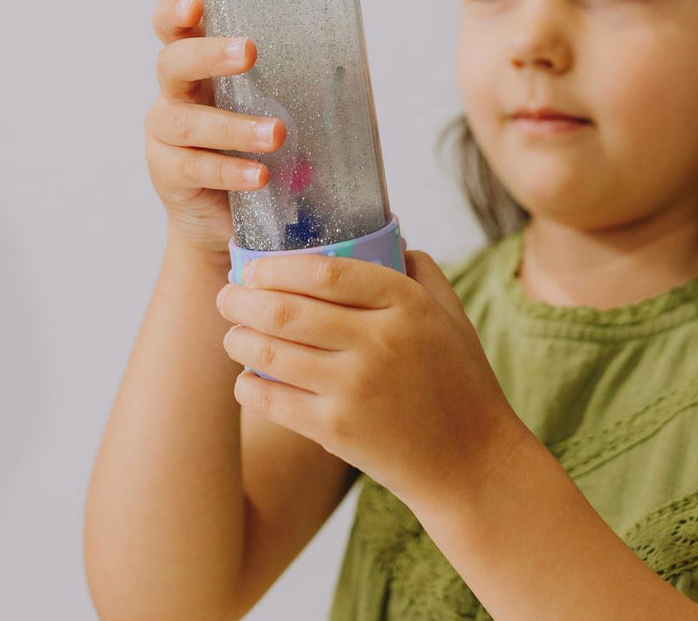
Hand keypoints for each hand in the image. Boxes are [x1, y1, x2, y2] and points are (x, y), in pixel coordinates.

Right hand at [144, 0, 285, 256]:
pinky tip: (259, 176)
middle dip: (209, 55)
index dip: (175, 12)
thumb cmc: (246, 144)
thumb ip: (280, 84)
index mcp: (195, 66)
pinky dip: (230, 170)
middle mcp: (174, 93)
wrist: (218, 212)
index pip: (171, 27)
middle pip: (174, 63)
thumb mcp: (262, 105)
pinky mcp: (167, 172)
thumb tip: (345, 69)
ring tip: (276, 134)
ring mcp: (164, 133)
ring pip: (187, 121)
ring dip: (234, 126)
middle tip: (248, 53)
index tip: (196, 5)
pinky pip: (194, 168)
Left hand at [216, 248, 525, 507]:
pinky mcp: (337, 431)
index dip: (278, 266)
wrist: (471, 462)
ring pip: (270, 353)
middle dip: (242, 300)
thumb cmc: (459, 380)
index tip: (254, 267)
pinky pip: (273, 400)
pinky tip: (246, 379)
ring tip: (232, 334)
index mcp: (406, 304)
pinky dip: (249, 387)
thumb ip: (419, 270)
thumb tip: (386, 235)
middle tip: (226, 297)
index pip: (326, 271)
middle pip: (287, 309)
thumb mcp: (451, 314)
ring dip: (239, 340)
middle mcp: (379, 340)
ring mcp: (355, 388)